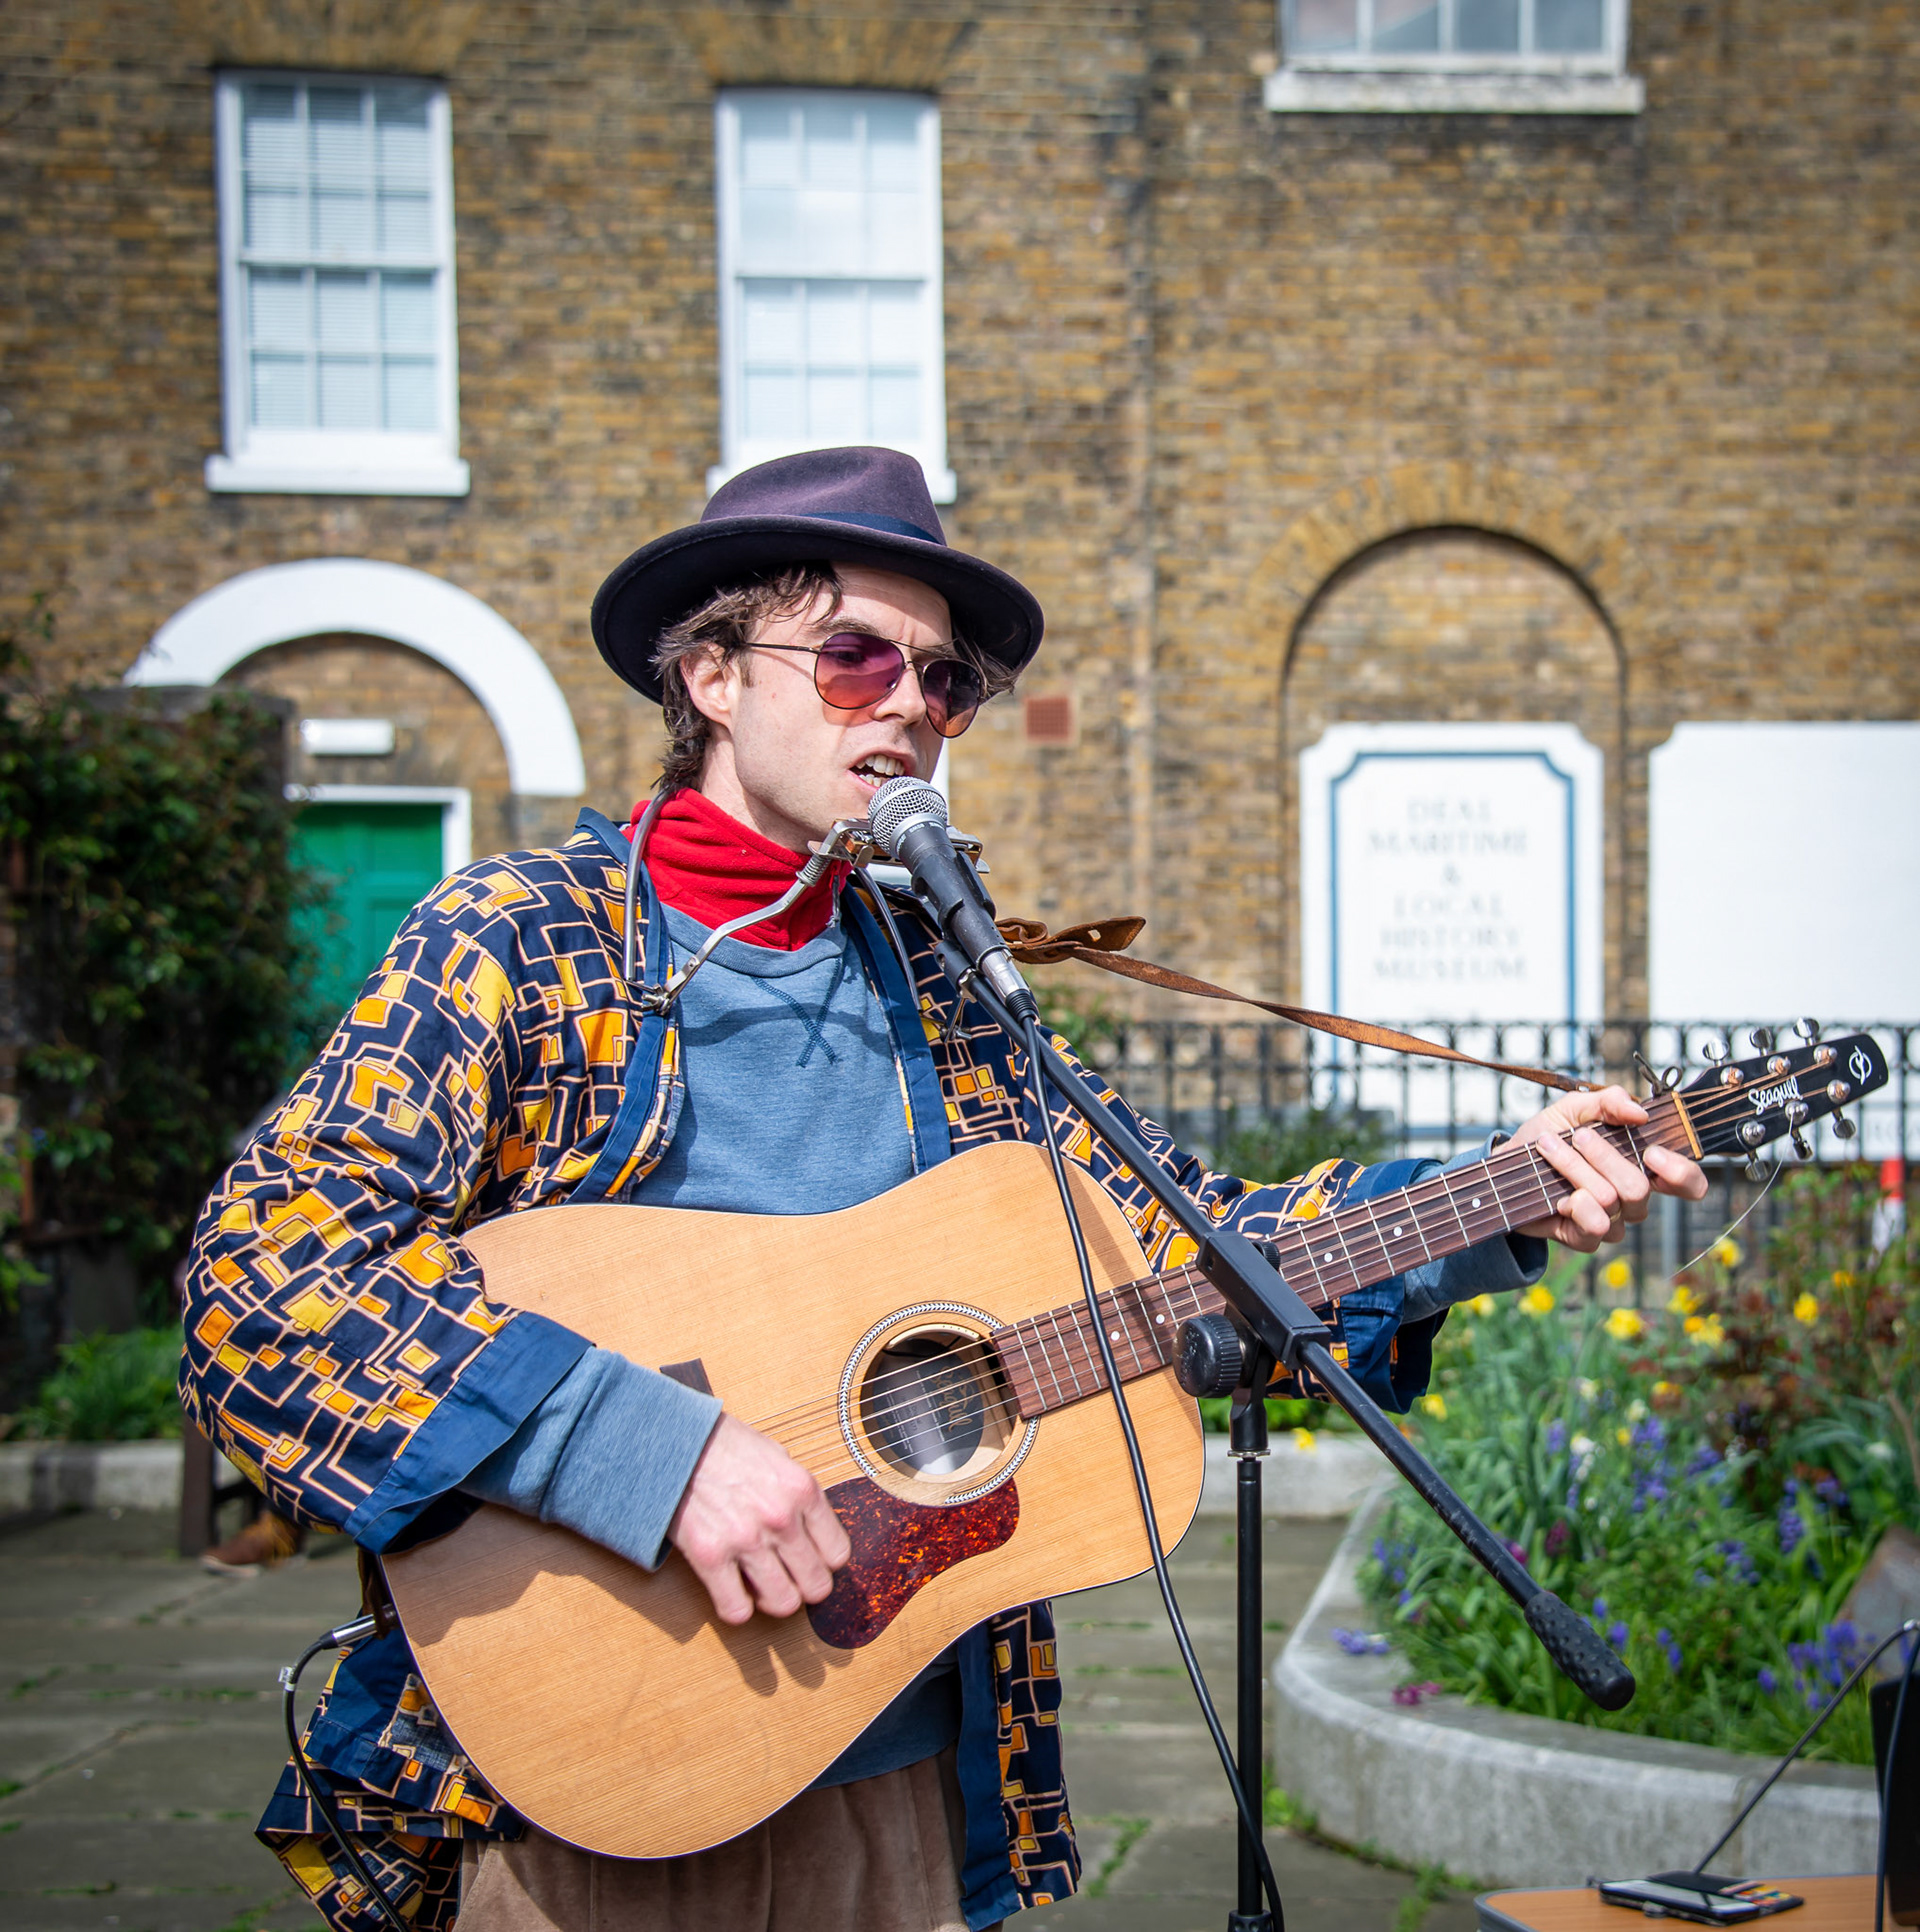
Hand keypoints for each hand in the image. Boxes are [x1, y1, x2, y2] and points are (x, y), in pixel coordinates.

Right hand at [668, 1413, 851, 1625]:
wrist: (675, 1439)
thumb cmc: (726, 1445)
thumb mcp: (778, 1457)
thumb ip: (798, 1495)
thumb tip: (814, 1532)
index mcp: (802, 1490)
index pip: (838, 1554)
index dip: (824, 1562)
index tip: (810, 1559)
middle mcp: (780, 1517)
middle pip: (816, 1585)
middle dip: (805, 1587)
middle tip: (789, 1578)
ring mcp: (746, 1539)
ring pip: (784, 1603)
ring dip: (774, 1599)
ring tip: (761, 1585)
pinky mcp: (709, 1556)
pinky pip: (736, 1609)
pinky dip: (736, 1608)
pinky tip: (732, 1590)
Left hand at [1508, 1085, 1708, 1252]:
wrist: (1508, 1160)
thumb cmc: (1548, 1135)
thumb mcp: (1575, 1107)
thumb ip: (1609, 1101)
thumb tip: (1639, 1112)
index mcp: (1641, 1167)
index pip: (1688, 1183)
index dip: (1682, 1173)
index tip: (1653, 1152)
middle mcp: (1632, 1198)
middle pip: (1639, 1188)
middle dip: (1603, 1156)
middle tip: (1577, 1137)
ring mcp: (1611, 1221)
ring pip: (1609, 1199)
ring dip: (1574, 1168)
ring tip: (1549, 1149)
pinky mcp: (1585, 1237)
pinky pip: (1594, 1225)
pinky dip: (1572, 1202)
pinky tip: (1556, 1192)